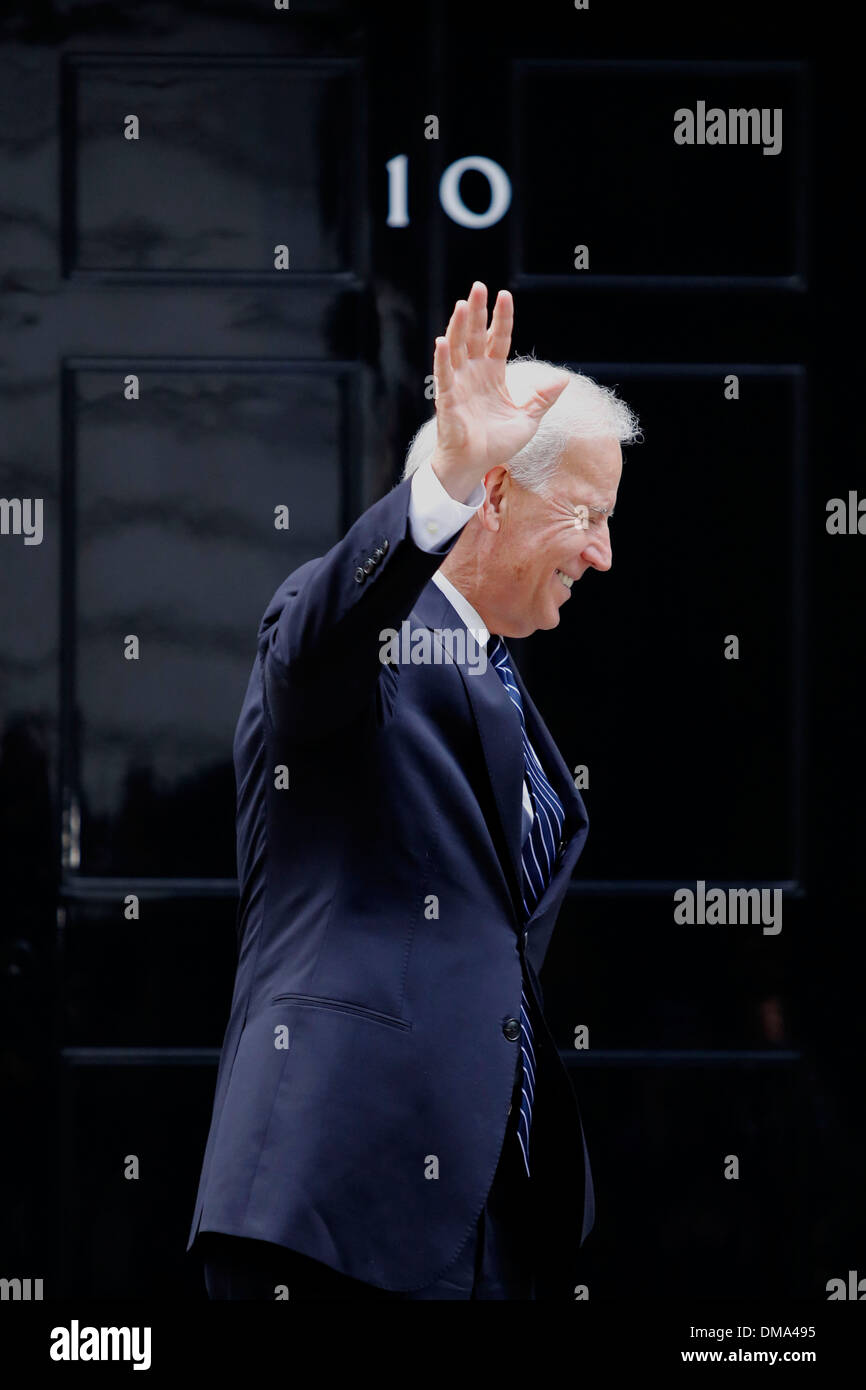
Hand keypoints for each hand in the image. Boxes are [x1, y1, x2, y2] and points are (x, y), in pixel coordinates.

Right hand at [430, 282, 569, 501]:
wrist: (475, 466)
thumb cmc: (497, 443)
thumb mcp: (527, 419)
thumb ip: (542, 398)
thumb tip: (563, 379)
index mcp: (494, 374)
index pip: (499, 339)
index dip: (502, 318)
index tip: (505, 294)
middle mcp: (474, 374)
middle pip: (475, 336)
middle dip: (477, 311)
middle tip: (478, 286)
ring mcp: (459, 384)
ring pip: (458, 349)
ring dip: (458, 327)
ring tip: (462, 305)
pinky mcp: (447, 400)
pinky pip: (443, 376)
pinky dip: (442, 359)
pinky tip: (442, 340)